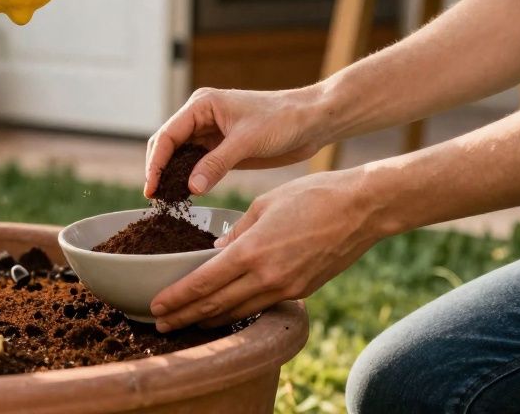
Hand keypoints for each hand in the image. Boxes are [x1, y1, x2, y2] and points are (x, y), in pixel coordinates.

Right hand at [145, 86, 330, 197]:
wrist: (312, 121)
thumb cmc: (283, 119)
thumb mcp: (247, 141)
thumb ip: (216, 164)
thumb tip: (190, 188)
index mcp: (202, 105)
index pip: (167, 135)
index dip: (155, 163)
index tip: (151, 188)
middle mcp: (201, 117)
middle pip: (168, 145)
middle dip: (159, 170)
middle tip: (155, 199)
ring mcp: (211, 133)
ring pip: (181, 156)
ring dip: (173, 176)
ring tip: (166, 201)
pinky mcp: (223, 148)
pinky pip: (198, 164)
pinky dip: (191, 179)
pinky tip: (186, 195)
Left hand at [149, 168, 380, 331]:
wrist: (362, 209)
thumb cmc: (312, 196)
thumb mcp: (264, 204)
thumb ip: (237, 232)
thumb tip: (215, 253)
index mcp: (252, 251)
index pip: (203, 283)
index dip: (177, 298)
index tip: (157, 307)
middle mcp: (267, 277)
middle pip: (216, 305)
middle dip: (185, 316)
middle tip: (161, 324)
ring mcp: (287, 288)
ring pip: (238, 311)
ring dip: (210, 320)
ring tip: (187, 323)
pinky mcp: (302, 291)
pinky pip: (262, 306)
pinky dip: (239, 311)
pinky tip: (226, 312)